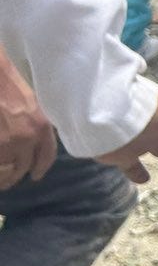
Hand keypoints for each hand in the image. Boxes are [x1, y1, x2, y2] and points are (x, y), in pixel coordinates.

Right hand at [0, 70, 56, 191]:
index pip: (46, 155)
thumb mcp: (34, 105)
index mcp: (42, 127)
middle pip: (24, 167)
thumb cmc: (9, 86)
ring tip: (1, 179)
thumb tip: (34, 141)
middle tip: (11, 179)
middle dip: (17, 175)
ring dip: (3, 177)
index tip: (35, 176)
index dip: (40, 168)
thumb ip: (36, 124)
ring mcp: (8, 144)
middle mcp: (28, 138)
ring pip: (7, 170)